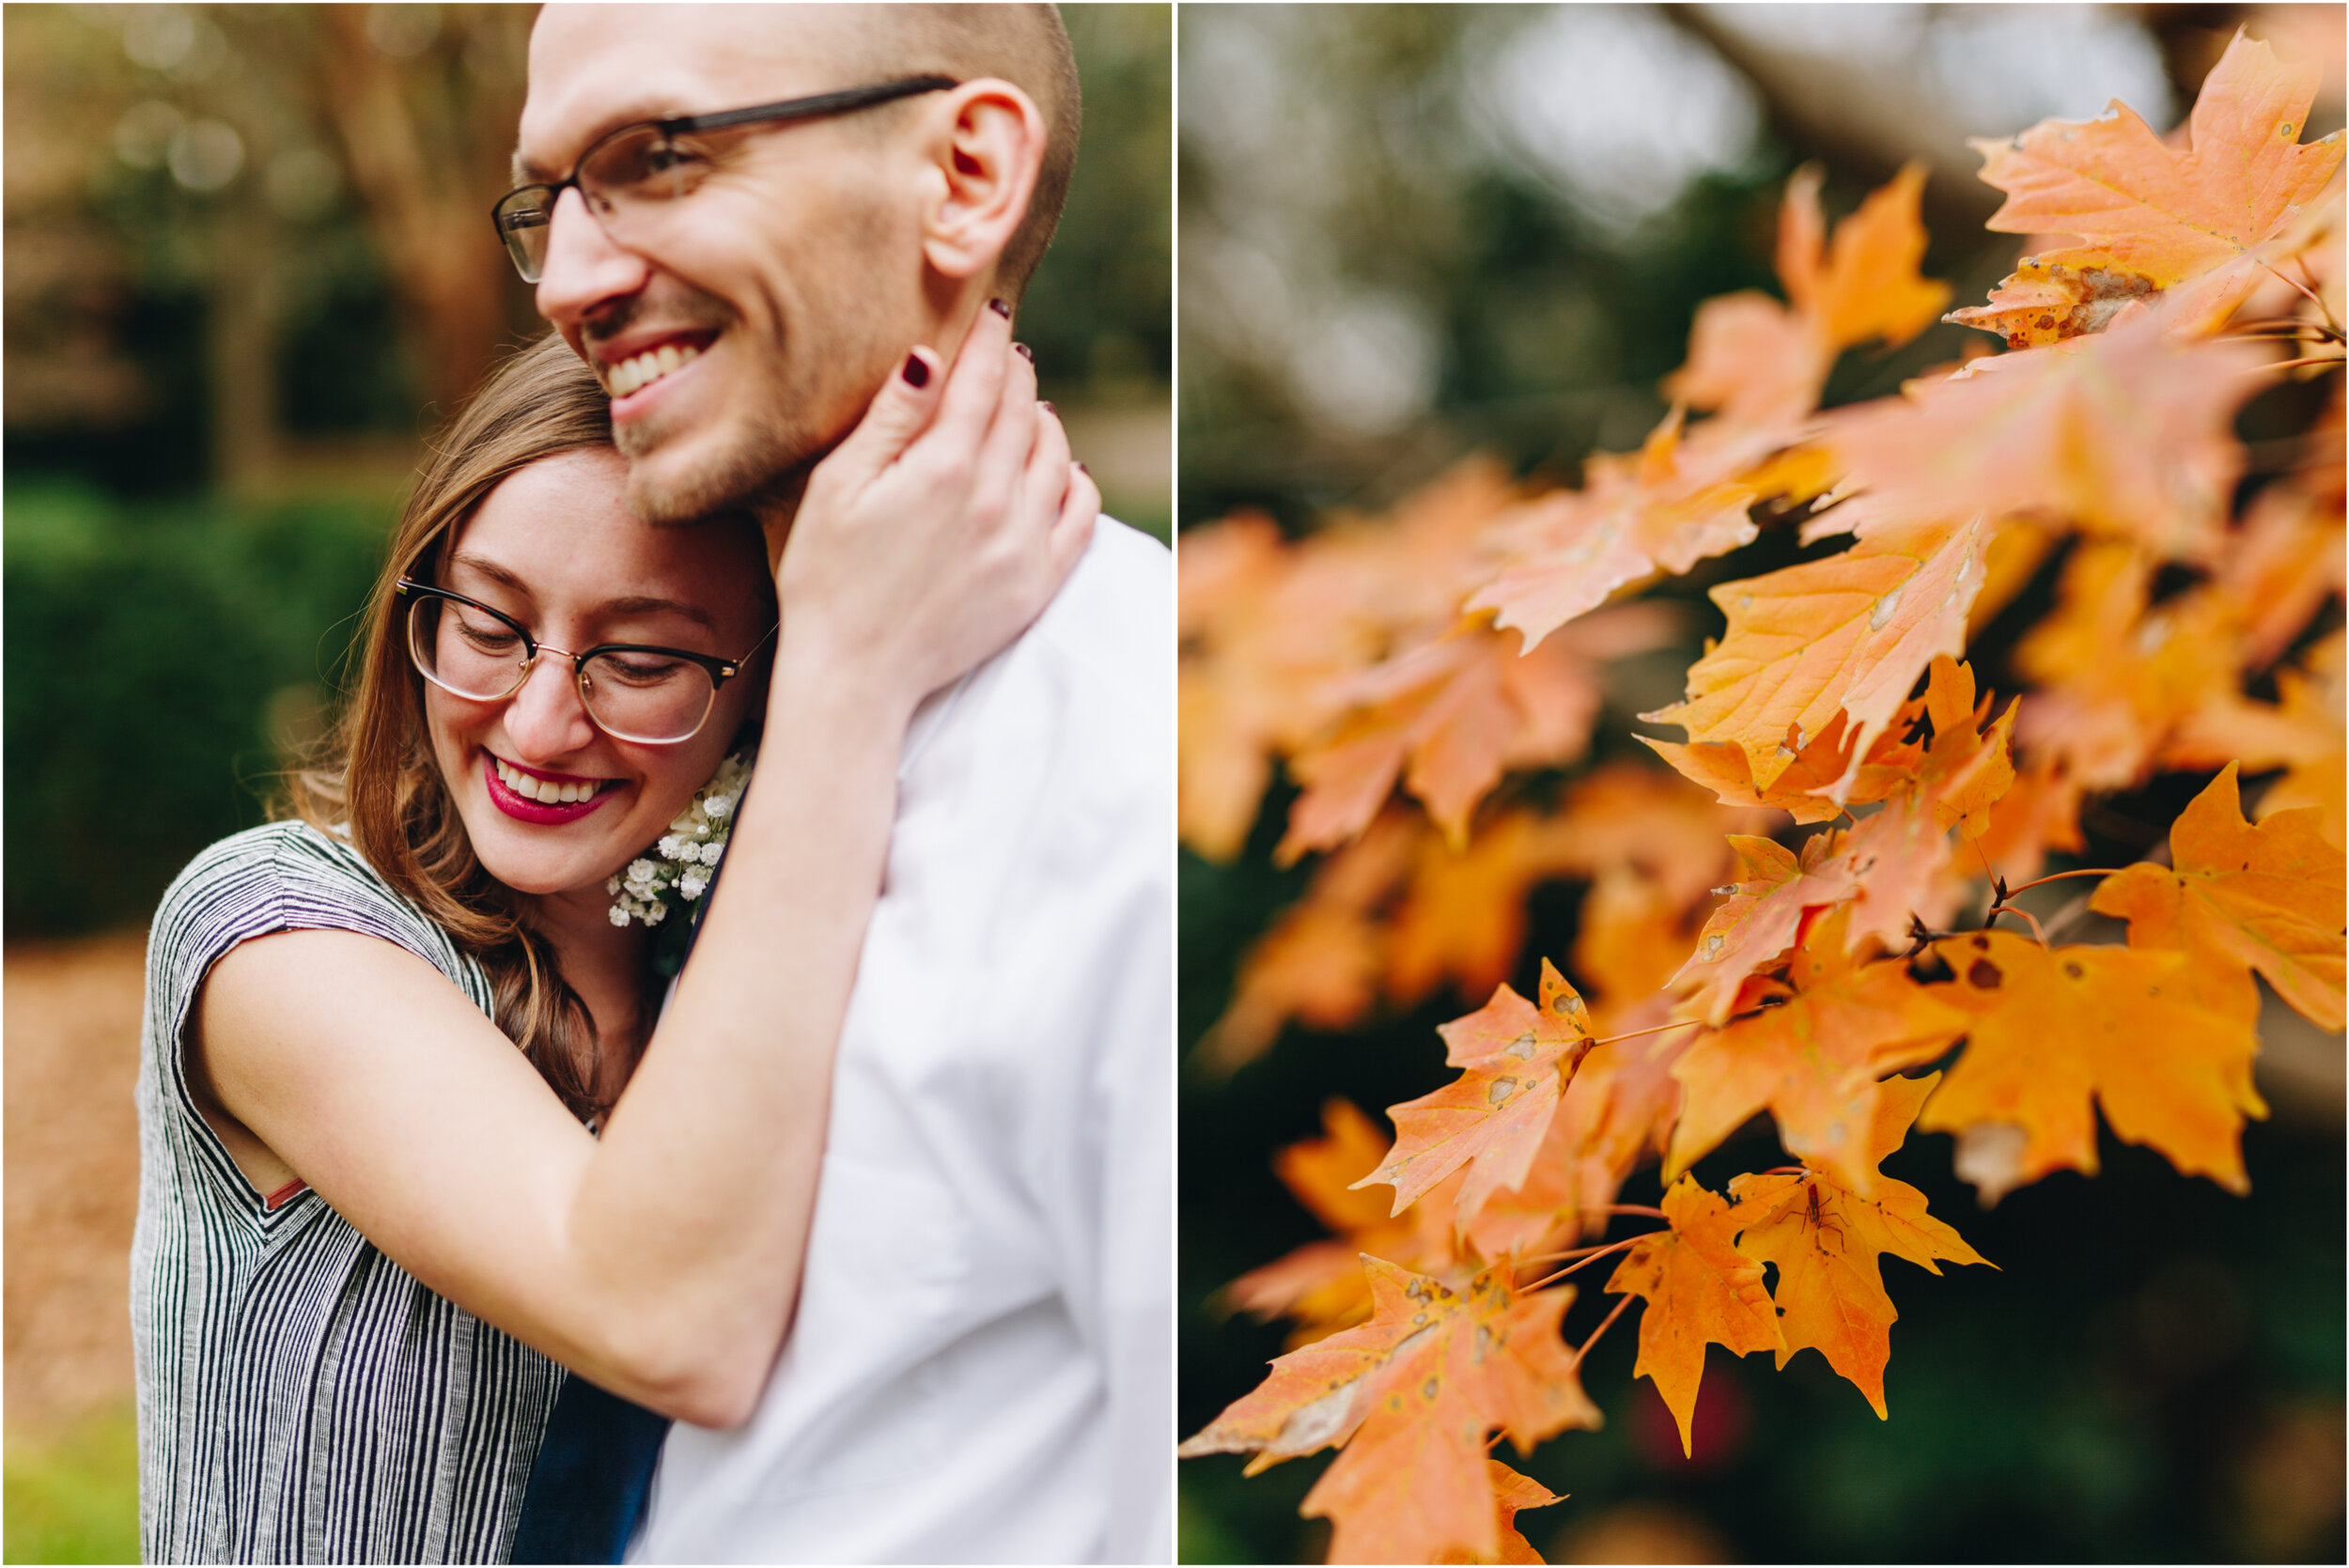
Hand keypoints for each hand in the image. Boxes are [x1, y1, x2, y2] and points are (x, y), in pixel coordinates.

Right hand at [772, 300, 1097, 725]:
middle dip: (1015, 374)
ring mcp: (1024, 545)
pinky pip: (1082, 516)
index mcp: (943, 467)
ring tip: (1027, 410)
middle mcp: (996, 501)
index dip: (990, 339)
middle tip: (1006, 356)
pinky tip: (1062, 470)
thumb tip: (930, 357)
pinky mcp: (1038, 584)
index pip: (984, 379)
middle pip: (1023, 411)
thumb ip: (889, 419)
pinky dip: (1076, 481)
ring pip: (1057, 456)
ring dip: (1044, 422)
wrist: (853, 675)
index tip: (993, 314)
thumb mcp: (838, 487)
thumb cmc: (826, 578)